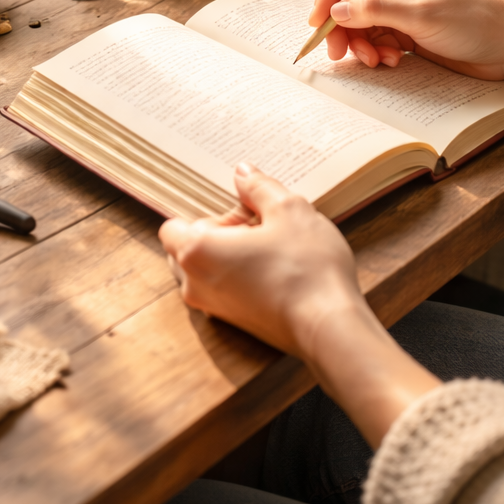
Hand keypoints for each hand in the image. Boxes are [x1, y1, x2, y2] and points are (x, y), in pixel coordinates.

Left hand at [160, 164, 439, 448]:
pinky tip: (280, 272)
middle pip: (189, 248)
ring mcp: (214, 309)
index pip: (173, 225)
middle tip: (260, 228)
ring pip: (207, 271)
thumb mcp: (288, 210)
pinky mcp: (237, 325)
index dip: (208, 213)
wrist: (331, 329)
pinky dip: (243, 278)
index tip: (242, 213)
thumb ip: (259, 188)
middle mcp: (195, 284)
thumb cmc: (306, 269)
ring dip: (232, 257)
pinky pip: (226, 292)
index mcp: (196, 251)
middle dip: (219, 234)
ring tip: (273, 249)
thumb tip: (243, 173)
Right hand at [307, 0, 503, 78]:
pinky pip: (375, 37)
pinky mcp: (405, 28)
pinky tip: (392, 60)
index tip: (318, 21)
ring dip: (360, 43)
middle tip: (338, 53)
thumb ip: (376, 10)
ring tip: (376, 60)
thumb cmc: (474, 20)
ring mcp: (399, 4)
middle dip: (341, 26)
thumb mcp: (422, 14)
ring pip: (358, 22)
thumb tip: (335, 12)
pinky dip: (376, 51)